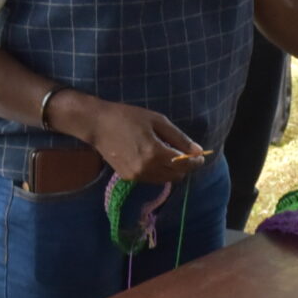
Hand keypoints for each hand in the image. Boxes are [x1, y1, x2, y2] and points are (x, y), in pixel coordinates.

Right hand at [75, 97, 207, 183]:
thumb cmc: (128, 117)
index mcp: (155, 153)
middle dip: (185, 166)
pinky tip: (155, 158)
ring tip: (169, 155)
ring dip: (172, 170)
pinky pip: (152, 179)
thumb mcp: (157, 121)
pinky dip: (159, 172)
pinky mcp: (129, 178)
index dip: (195, 161)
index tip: (200, 156)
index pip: (184, 164)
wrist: (97, 125)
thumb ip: (179, 138)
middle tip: (186, 154)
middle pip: (177, 175)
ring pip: (165, 180)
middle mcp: (146, 168)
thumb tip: (198, 151)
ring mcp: (136, 176)